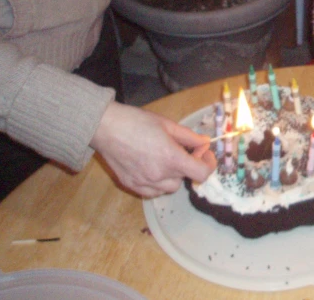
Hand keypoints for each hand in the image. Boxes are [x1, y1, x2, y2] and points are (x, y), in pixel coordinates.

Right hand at [90, 101, 216, 196]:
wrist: (105, 127)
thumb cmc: (137, 121)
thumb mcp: (168, 124)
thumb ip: (190, 137)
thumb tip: (205, 143)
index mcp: (171, 159)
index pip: (202, 174)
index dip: (208, 164)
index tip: (204, 154)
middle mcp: (159, 175)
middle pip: (186, 179)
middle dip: (188, 165)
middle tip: (181, 150)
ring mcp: (144, 183)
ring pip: (169, 188)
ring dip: (173, 176)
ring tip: (164, 158)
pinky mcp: (131, 186)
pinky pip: (153, 192)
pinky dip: (158, 183)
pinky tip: (152, 167)